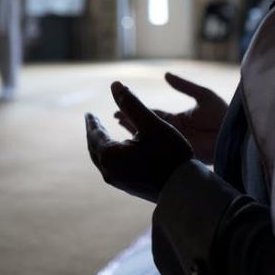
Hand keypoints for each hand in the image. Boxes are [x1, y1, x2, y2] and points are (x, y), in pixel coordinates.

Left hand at [86, 82, 193, 202]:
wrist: (185, 189)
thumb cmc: (170, 155)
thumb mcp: (152, 125)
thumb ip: (132, 104)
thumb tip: (115, 84)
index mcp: (110, 156)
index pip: (94, 135)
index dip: (92, 123)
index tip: (88, 114)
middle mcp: (109, 171)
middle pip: (95, 149)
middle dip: (94, 134)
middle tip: (93, 122)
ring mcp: (118, 182)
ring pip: (103, 160)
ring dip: (101, 145)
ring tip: (104, 135)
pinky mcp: (128, 187)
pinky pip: (112, 167)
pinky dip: (110, 155)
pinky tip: (119, 152)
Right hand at [114, 72, 226, 163]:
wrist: (235, 135)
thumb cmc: (223, 115)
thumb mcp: (203, 96)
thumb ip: (184, 86)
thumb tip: (165, 74)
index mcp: (179, 119)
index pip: (153, 114)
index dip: (137, 110)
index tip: (120, 106)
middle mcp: (174, 132)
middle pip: (147, 126)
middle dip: (130, 122)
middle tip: (113, 116)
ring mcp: (175, 143)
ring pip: (150, 138)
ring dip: (133, 132)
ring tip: (118, 126)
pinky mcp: (178, 152)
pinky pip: (159, 148)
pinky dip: (146, 144)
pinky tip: (133, 141)